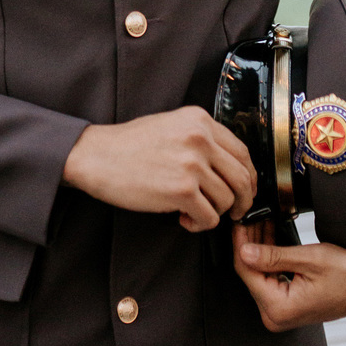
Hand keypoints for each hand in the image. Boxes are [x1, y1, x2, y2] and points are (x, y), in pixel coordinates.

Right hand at [63, 108, 256, 231]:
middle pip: (242, 177)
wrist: (96, 156)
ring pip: (226, 199)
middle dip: (243, 200)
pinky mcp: (182, 190)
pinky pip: (209, 217)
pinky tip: (184, 220)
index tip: (245, 190)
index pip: (242, 151)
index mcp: (200, 120)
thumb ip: (201, 139)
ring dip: (215, 213)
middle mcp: (200, 138)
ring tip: (195, 213)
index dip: (249, 176)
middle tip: (234, 212)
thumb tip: (229, 166)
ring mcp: (192, 164)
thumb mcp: (171, 126)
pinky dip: (200, 224)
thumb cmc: (129, 145)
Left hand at [232, 220, 345, 330]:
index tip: (238, 218)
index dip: (241, 242)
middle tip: (249, 214)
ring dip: (260, 246)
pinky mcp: (288, 306)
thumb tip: (244, 251)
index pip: (247, 270)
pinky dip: (270, 257)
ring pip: (260, 273)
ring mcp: (282, 313)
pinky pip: (271, 278)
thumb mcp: (310, 259)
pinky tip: (270, 234)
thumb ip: (273, 256)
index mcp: (279, 309)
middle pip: (251, 272)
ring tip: (259, 219)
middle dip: (250, 242)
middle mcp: (276, 317)